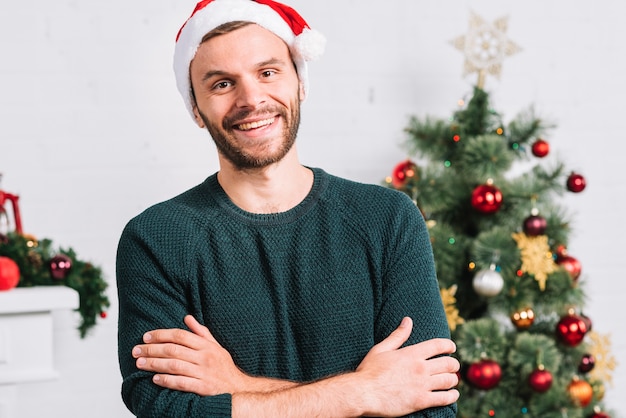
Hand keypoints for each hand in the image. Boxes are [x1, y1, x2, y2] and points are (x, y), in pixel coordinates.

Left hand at [132, 315, 250, 394]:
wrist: (238, 389)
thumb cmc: (224, 367)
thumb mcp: (216, 346)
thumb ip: (201, 332)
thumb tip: (187, 318)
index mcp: (206, 346)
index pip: (180, 335)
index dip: (161, 335)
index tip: (146, 337)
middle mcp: (205, 357)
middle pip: (174, 349)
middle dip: (152, 349)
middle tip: (136, 350)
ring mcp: (204, 373)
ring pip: (175, 365)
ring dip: (155, 364)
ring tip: (140, 363)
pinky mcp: (203, 388)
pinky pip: (182, 383)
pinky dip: (167, 380)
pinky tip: (155, 379)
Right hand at [355, 317, 459, 415]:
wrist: (364, 393)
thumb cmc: (369, 370)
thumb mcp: (381, 349)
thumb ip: (398, 335)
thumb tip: (408, 320)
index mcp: (412, 353)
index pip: (438, 345)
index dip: (449, 345)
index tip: (452, 347)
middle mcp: (420, 367)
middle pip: (448, 363)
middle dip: (454, 364)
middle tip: (453, 366)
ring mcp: (422, 385)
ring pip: (449, 380)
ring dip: (453, 379)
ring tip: (452, 380)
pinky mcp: (421, 401)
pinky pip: (444, 398)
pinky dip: (452, 396)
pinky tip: (453, 395)